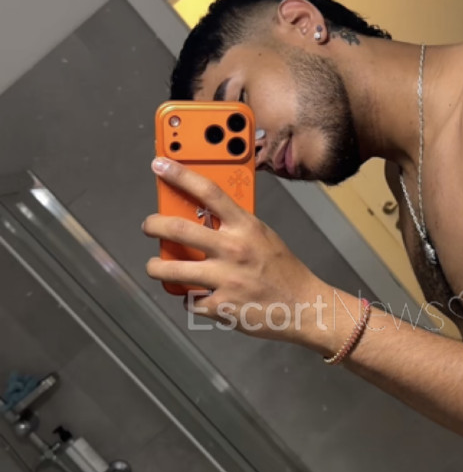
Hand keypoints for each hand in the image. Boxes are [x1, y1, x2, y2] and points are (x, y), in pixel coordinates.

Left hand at [142, 158, 328, 341]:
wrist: (303, 306)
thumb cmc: (284, 271)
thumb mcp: (263, 236)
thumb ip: (235, 226)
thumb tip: (202, 217)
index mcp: (245, 226)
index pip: (208, 191)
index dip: (180, 174)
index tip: (161, 165)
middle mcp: (233, 249)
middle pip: (178, 228)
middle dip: (153, 225)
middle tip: (149, 226)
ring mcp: (226, 279)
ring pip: (171, 269)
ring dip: (156, 267)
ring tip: (155, 266)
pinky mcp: (221, 306)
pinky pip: (189, 300)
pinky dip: (188, 299)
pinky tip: (195, 296)